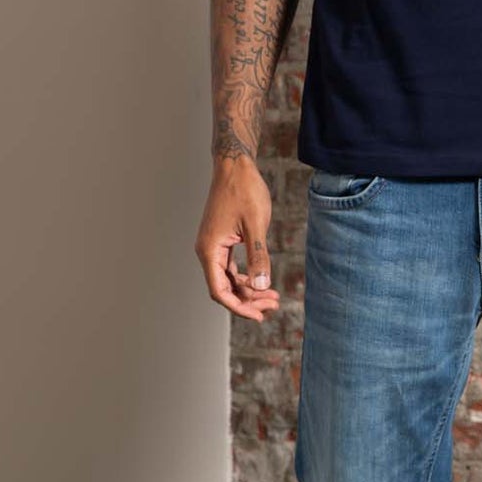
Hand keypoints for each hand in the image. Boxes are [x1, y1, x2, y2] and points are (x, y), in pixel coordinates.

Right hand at [195, 154, 280, 320]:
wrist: (235, 166)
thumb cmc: (244, 190)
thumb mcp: (256, 225)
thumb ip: (258, 257)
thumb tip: (262, 286)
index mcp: (210, 250)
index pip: (220, 290)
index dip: (239, 307)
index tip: (260, 315)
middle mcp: (207, 251)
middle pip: (225, 288)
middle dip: (249, 300)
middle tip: (274, 305)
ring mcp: (214, 246)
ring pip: (229, 279)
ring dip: (249, 290)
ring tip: (274, 297)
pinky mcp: (222, 241)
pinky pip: (232, 267)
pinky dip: (247, 277)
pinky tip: (263, 281)